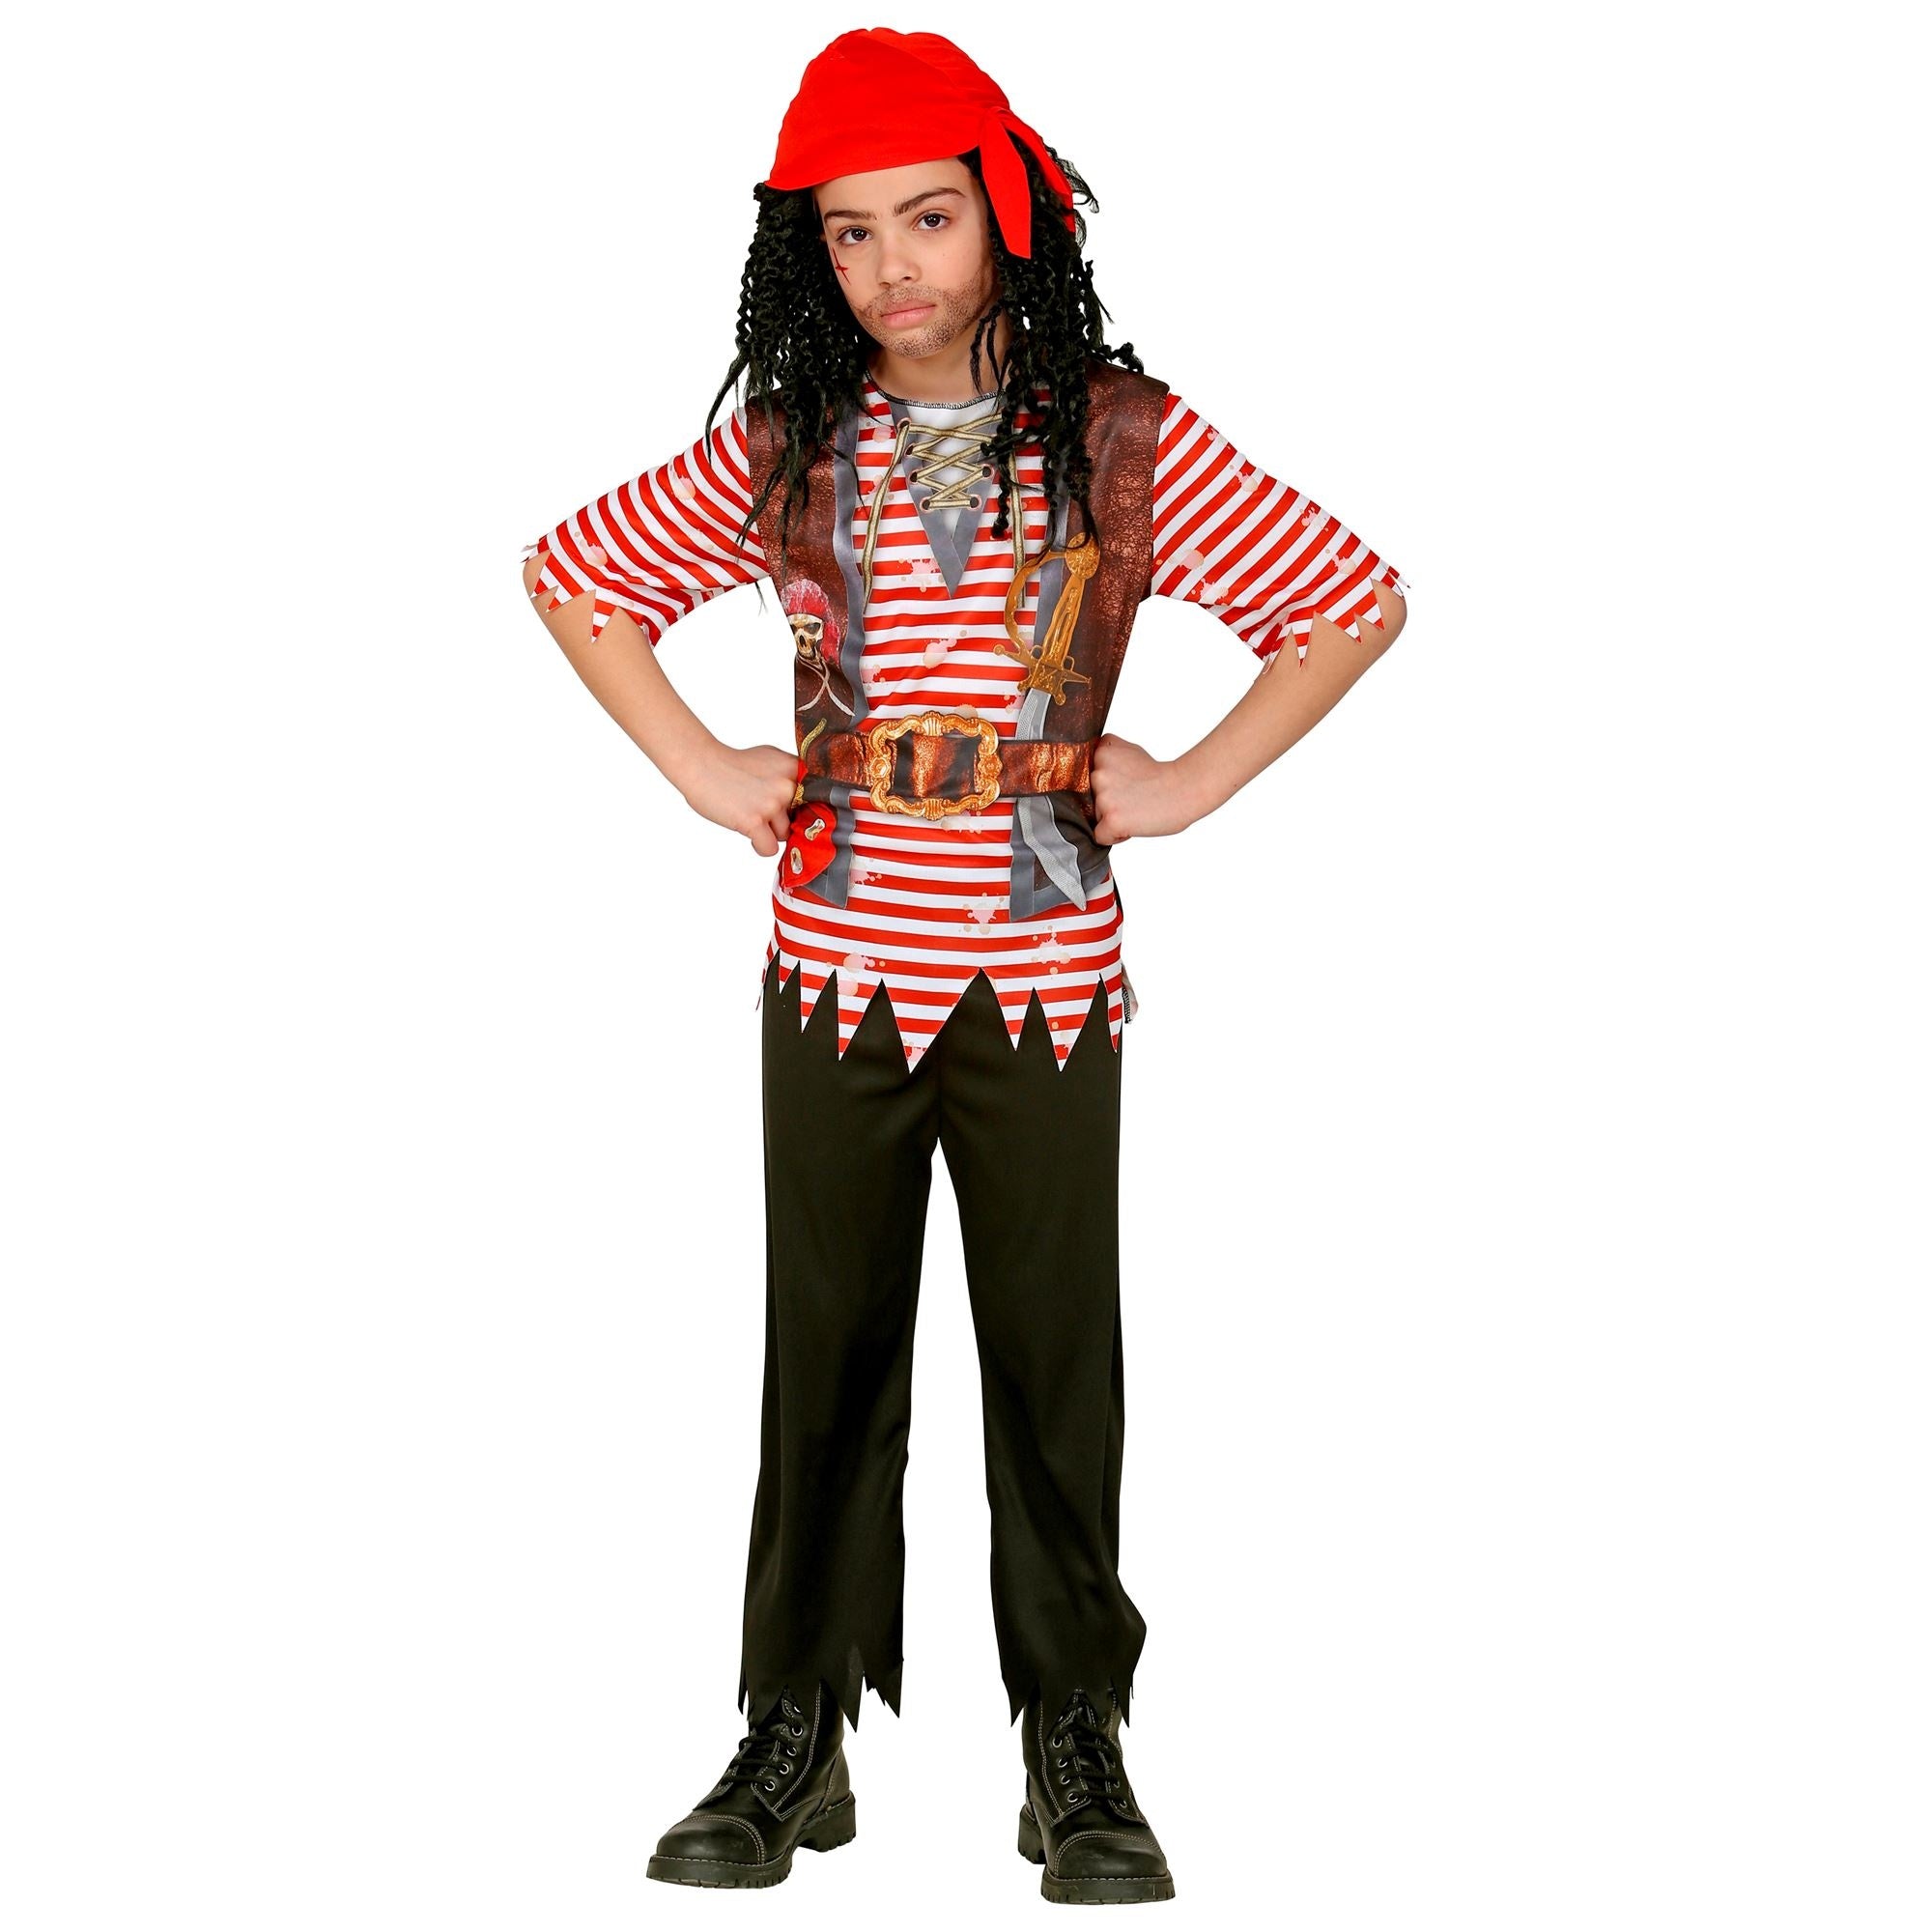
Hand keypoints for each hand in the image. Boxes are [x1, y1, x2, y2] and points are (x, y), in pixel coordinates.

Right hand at [679, 742, 798, 856]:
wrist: (701, 764)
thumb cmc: (732, 764)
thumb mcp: (770, 759)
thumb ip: (789, 777)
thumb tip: (805, 801)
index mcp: (794, 768)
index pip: (816, 800)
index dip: (801, 809)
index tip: (790, 810)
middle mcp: (787, 786)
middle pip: (800, 821)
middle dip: (782, 820)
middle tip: (761, 810)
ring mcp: (771, 804)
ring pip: (785, 835)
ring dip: (769, 833)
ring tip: (750, 817)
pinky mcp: (754, 821)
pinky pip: (770, 848)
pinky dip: (760, 846)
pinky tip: (750, 833)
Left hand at [1089, 733, 1204, 844]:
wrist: (1184, 789)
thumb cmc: (1160, 775)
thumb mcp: (1130, 751)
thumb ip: (1108, 758)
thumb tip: (1092, 771)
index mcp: (1102, 752)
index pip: (1087, 775)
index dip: (1107, 783)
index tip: (1126, 782)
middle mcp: (1098, 772)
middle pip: (1090, 797)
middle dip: (1108, 801)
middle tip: (1133, 797)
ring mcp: (1103, 796)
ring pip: (1096, 816)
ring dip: (1113, 817)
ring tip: (1136, 809)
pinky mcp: (1111, 819)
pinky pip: (1100, 835)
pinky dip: (1116, 835)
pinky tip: (1133, 823)